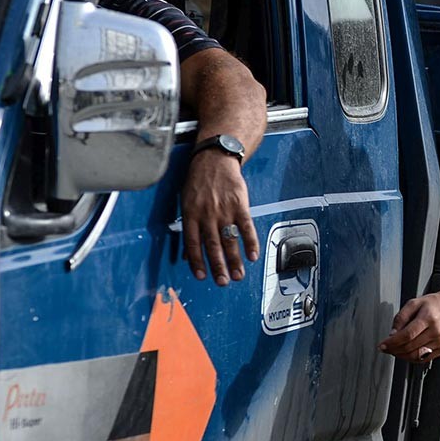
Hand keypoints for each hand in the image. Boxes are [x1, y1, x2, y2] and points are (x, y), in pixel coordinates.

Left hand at [181, 151, 257, 285]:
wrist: (215, 158)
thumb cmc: (199, 180)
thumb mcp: (186, 201)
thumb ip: (189, 226)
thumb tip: (188, 252)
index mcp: (191, 214)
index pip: (192, 243)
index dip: (197, 261)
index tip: (201, 276)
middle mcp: (207, 214)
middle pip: (212, 245)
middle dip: (218, 266)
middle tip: (222, 281)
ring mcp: (224, 210)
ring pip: (229, 240)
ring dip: (234, 260)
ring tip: (238, 275)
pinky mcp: (240, 205)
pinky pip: (246, 227)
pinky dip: (250, 242)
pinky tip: (252, 255)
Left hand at [381, 287, 439, 363]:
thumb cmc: (436, 304)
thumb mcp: (415, 303)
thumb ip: (401, 317)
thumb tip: (392, 333)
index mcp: (428, 318)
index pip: (406, 335)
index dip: (392, 342)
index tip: (383, 345)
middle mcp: (436, 331)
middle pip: (410, 347)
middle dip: (394, 350)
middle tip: (386, 348)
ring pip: (416, 355)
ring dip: (401, 355)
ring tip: (394, 351)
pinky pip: (424, 358)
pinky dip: (412, 358)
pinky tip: (406, 353)